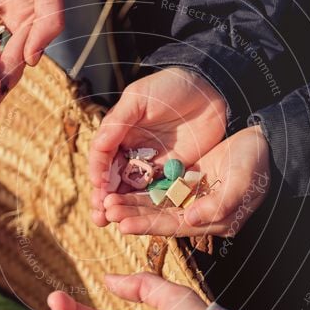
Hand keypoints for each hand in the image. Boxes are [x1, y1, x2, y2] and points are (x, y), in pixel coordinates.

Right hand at [89, 68, 226, 226]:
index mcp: (119, 133)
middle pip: (114, 179)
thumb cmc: (171, 87)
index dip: (99, 173)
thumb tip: (98, 148)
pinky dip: (146, 207)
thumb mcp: (139, 98)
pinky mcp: (172, 173)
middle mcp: (132, 152)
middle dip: (104, 198)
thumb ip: (118, 122)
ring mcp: (152, 165)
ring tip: (111, 222)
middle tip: (99, 216)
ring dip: (122, 207)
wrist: (211, 90)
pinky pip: (157, 192)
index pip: (103, 157)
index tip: (98, 189)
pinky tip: (139, 220)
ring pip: (132, 190)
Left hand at [104, 125, 270, 237]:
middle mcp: (201, 213)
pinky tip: (122, 186)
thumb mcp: (244, 181)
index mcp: (215, 220)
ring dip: (132, 203)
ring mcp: (194, 198)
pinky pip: (160, 188)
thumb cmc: (259, 161)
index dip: (148, 225)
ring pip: (157, 203)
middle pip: (161, 217)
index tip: (122, 224)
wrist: (266, 141)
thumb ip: (220, 203)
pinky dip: (141, 188)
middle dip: (133, 215)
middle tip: (106, 211)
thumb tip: (192, 219)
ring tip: (107, 202)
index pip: (175, 225)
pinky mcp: (188, 182)